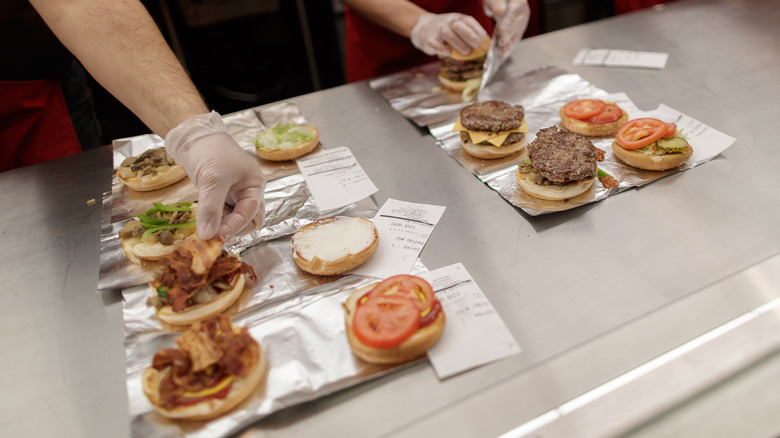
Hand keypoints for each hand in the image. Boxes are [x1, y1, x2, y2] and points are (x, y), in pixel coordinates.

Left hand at [165, 111, 266, 239]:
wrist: (193, 135)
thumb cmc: (211, 151)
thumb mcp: (213, 181)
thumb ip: (211, 210)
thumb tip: (207, 236)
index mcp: (255, 186)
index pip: (251, 215)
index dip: (235, 227)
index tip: (216, 234)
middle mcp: (248, 192)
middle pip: (249, 222)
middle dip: (233, 229)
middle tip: (213, 232)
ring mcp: (234, 194)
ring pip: (233, 220)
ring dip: (221, 225)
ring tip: (205, 224)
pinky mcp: (220, 195)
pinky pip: (221, 214)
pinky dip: (212, 219)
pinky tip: (201, 219)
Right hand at [410, 12, 489, 56]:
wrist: (423, 28)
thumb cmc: (447, 31)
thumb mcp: (458, 28)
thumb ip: (470, 34)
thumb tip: (485, 46)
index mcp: (457, 18)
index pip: (468, 21)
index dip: (478, 30)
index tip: (484, 40)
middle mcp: (447, 22)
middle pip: (458, 25)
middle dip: (469, 35)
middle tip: (477, 45)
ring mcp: (437, 30)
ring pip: (446, 33)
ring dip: (458, 42)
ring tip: (466, 52)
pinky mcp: (428, 39)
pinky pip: (434, 43)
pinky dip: (441, 48)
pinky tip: (448, 52)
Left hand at [484, 0, 530, 54]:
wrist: (502, 1)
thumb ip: (496, 4)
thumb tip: (500, 12)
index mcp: (519, 1)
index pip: (512, 14)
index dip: (506, 24)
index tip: (499, 32)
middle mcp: (523, 10)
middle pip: (516, 25)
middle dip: (508, 36)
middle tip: (500, 44)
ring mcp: (523, 19)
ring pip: (517, 33)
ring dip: (510, 43)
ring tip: (502, 52)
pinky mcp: (520, 26)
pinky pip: (516, 36)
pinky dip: (510, 45)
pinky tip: (505, 52)